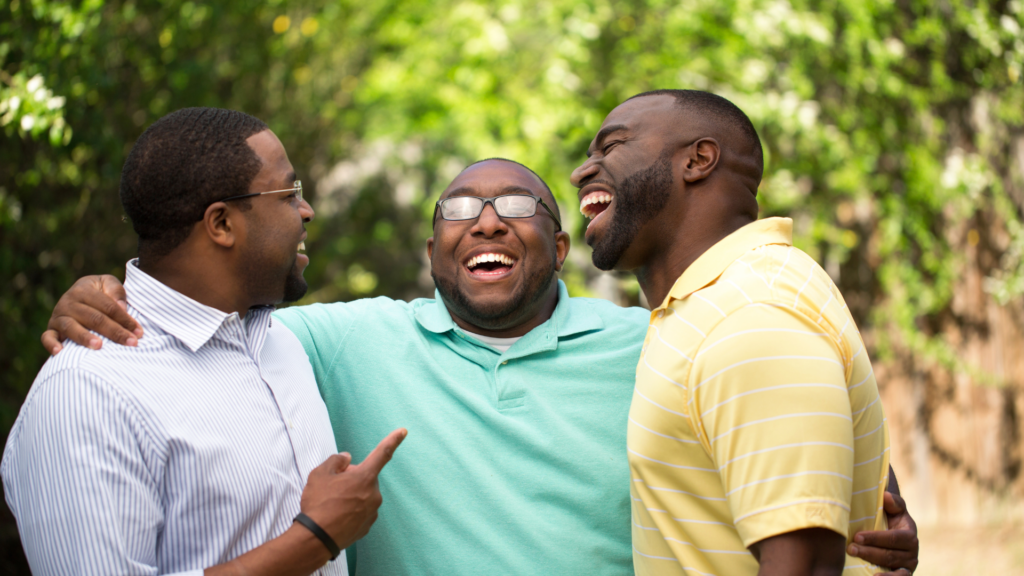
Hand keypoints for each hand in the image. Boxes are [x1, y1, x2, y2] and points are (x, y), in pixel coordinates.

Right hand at [41, 274, 141, 353]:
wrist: (77, 294)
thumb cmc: (98, 291)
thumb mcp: (107, 283)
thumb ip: (116, 290)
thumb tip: (121, 306)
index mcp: (84, 290)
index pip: (108, 306)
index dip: (125, 319)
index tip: (139, 332)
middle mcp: (68, 302)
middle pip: (94, 318)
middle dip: (115, 331)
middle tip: (131, 343)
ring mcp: (58, 316)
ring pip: (71, 327)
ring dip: (84, 337)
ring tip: (99, 346)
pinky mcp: (51, 329)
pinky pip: (47, 337)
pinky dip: (51, 344)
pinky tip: (60, 352)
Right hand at [301, 428, 407, 549]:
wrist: (316, 539)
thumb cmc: (318, 504)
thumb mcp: (320, 474)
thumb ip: (336, 461)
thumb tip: (346, 459)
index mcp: (365, 478)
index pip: (382, 453)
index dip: (393, 440)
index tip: (403, 431)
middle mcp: (374, 494)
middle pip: (365, 478)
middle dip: (352, 478)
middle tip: (332, 486)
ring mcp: (372, 512)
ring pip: (362, 496)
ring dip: (351, 496)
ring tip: (331, 504)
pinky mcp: (367, 526)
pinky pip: (360, 512)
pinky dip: (350, 511)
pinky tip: (335, 516)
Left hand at [849, 491, 918, 574]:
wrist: (893, 533)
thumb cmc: (890, 519)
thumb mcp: (894, 510)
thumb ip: (894, 503)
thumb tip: (886, 496)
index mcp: (909, 535)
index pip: (893, 538)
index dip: (875, 538)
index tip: (857, 536)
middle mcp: (912, 552)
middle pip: (889, 554)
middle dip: (868, 551)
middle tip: (850, 548)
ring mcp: (907, 565)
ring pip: (890, 566)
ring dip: (872, 562)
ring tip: (855, 558)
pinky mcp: (903, 574)